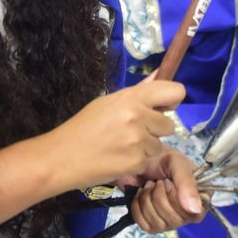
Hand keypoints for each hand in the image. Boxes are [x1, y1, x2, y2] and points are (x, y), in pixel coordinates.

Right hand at [45, 79, 185, 190]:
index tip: (162, 108)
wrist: (62, 157)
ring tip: (121, 146)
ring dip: (145, 148)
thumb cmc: (83, 127)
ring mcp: (138, 142)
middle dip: (155, 130)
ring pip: (159, 144)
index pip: (175, 91)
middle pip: (169, 124)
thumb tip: (160, 74)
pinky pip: (148, 161)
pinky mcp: (136, 163)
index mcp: (131, 98)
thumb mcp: (108, 103)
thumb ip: (138, 92)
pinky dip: (136, 162)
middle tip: (132, 132)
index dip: (171, 100)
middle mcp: (138, 117)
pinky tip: (117, 159)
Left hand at [119, 146, 204, 233]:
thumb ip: (187, 183)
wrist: (137, 159)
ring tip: (149, 185)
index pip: (195, 214)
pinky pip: (144, 225)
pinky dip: (138, 207)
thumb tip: (195, 209)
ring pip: (159, 224)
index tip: (169, 182)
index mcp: (199, 197)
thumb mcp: (177, 163)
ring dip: (148, 200)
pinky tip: (141, 194)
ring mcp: (169, 221)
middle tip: (158, 181)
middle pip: (175, 221)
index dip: (178, 199)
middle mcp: (186, 212)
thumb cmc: (160, 158)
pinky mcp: (151, 224)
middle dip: (160, 197)